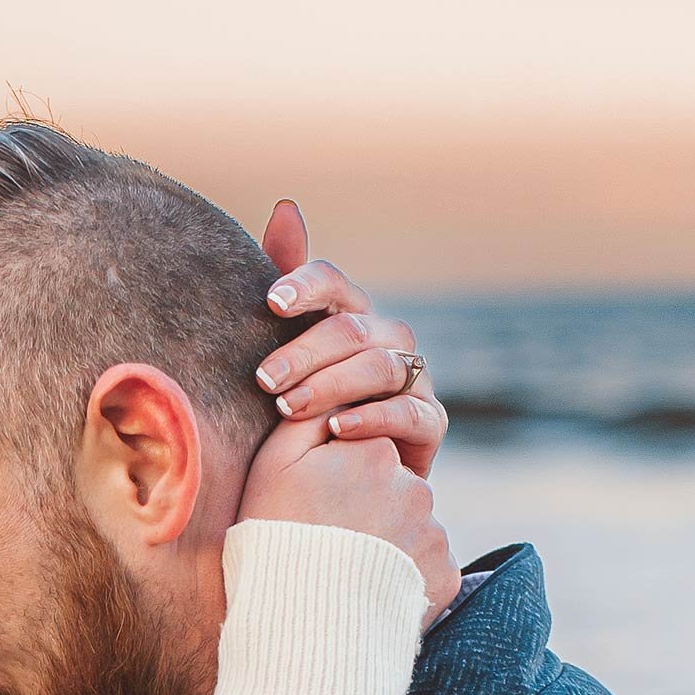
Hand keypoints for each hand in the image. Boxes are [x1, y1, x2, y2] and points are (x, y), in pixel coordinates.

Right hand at [240, 408, 460, 624]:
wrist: (301, 627)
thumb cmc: (275, 540)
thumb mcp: (273, 466)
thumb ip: (306, 416)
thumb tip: (335, 394)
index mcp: (376, 453)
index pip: (367, 449)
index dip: (340, 474)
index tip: (318, 504)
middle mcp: (415, 488)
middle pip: (393, 488)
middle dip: (369, 508)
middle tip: (330, 541)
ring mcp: (433, 534)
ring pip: (410, 529)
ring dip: (388, 544)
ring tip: (347, 573)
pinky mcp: (444, 576)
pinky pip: (425, 570)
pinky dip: (403, 579)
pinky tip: (370, 596)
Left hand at [253, 201, 446, 479]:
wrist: (339, 486)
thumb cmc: (306, 414)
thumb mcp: (286, 357)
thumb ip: (287, 287)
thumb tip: (286, 207)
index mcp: (352, 317)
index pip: (334, 283)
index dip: (306, 286)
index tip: (271, 303)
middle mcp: (389, 339)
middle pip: (352, 329)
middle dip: (304, 352)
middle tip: (264, 380)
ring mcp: (414, 379)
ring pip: (379, 367)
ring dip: (330, 385)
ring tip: (288, 410)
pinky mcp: (430, 425)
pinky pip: (407, 414)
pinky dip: (370, 419)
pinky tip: (334, 430)